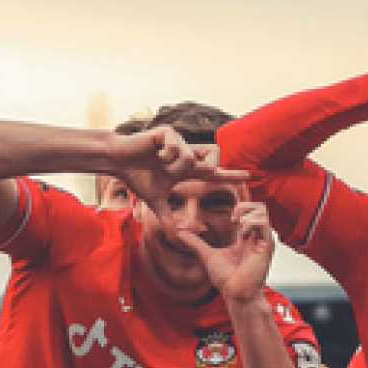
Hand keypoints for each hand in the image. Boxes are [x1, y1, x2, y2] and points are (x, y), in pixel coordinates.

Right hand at [111, 127, 247, 204]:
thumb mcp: (154, 201)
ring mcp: (179, 141)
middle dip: (207, 167)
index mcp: (186, 169)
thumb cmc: (136, 177)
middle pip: (214, 157)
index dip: (230, 175)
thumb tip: (176, 235)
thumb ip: (166, 217)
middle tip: (189, 171)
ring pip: (192, 157)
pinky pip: (177, 147)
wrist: (119, 161)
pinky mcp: (168, 132)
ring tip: (160, 163)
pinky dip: (166, 155)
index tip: (248, 176)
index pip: (213, 173)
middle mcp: (187, 153)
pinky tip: (156, 154)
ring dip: (175, 167)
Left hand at [175, 201, 274, 304]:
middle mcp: (256, 237)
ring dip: (248, 213)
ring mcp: (263, 240)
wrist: (235, 293)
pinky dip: (251, 222)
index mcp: (245, 237)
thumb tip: (179, 232)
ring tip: (238, 225)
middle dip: (245, 206)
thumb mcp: (207, 255)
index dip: (240, 205)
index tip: (229, 212)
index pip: (248, 212)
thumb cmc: (226, 279)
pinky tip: (243, 231)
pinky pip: (263, 223)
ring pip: (263, 211)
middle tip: (232, 218)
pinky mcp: (267, 245)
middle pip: (259, 207)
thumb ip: (194, 242)